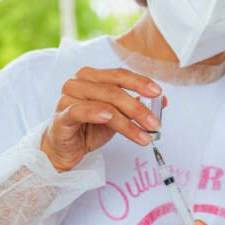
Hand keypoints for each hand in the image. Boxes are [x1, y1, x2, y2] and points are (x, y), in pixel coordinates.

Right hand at [40, 66, 167, 172]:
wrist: (64, 149)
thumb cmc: (89, 128)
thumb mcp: (118, 117)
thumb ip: (136, 106)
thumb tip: (163, 101)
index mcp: (92, 77)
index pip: (119, 75)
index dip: (140, 82)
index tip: (158, 93)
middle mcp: (79, 83)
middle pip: (114, 90)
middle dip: (138, 107)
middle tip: (155, 122)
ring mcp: (68, 98)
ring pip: (104, 104)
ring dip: (127, 121)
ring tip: (143, 135)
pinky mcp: (61, 116)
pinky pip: (79, 111)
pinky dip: (95, 113)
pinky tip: (109, 118)